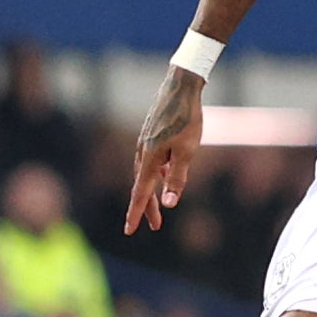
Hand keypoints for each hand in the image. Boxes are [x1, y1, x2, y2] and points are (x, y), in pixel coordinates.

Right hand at [123, 66, 204, 234]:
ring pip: (144, 174)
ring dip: (150, 192)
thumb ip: (177, 178)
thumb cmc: (186, 118)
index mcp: (150, 158)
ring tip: (159, 207)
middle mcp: (143, 151)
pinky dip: (154, 175)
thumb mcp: (187, 151)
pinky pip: (149, 162)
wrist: (181, 86)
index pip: (140, 193)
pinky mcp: (150, 135)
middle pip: (142, 186)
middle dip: (146, 207)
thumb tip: (167, 203)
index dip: (136, 213)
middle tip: (154, 226)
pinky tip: (164, 174)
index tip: (129, 231)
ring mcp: (145, 142)